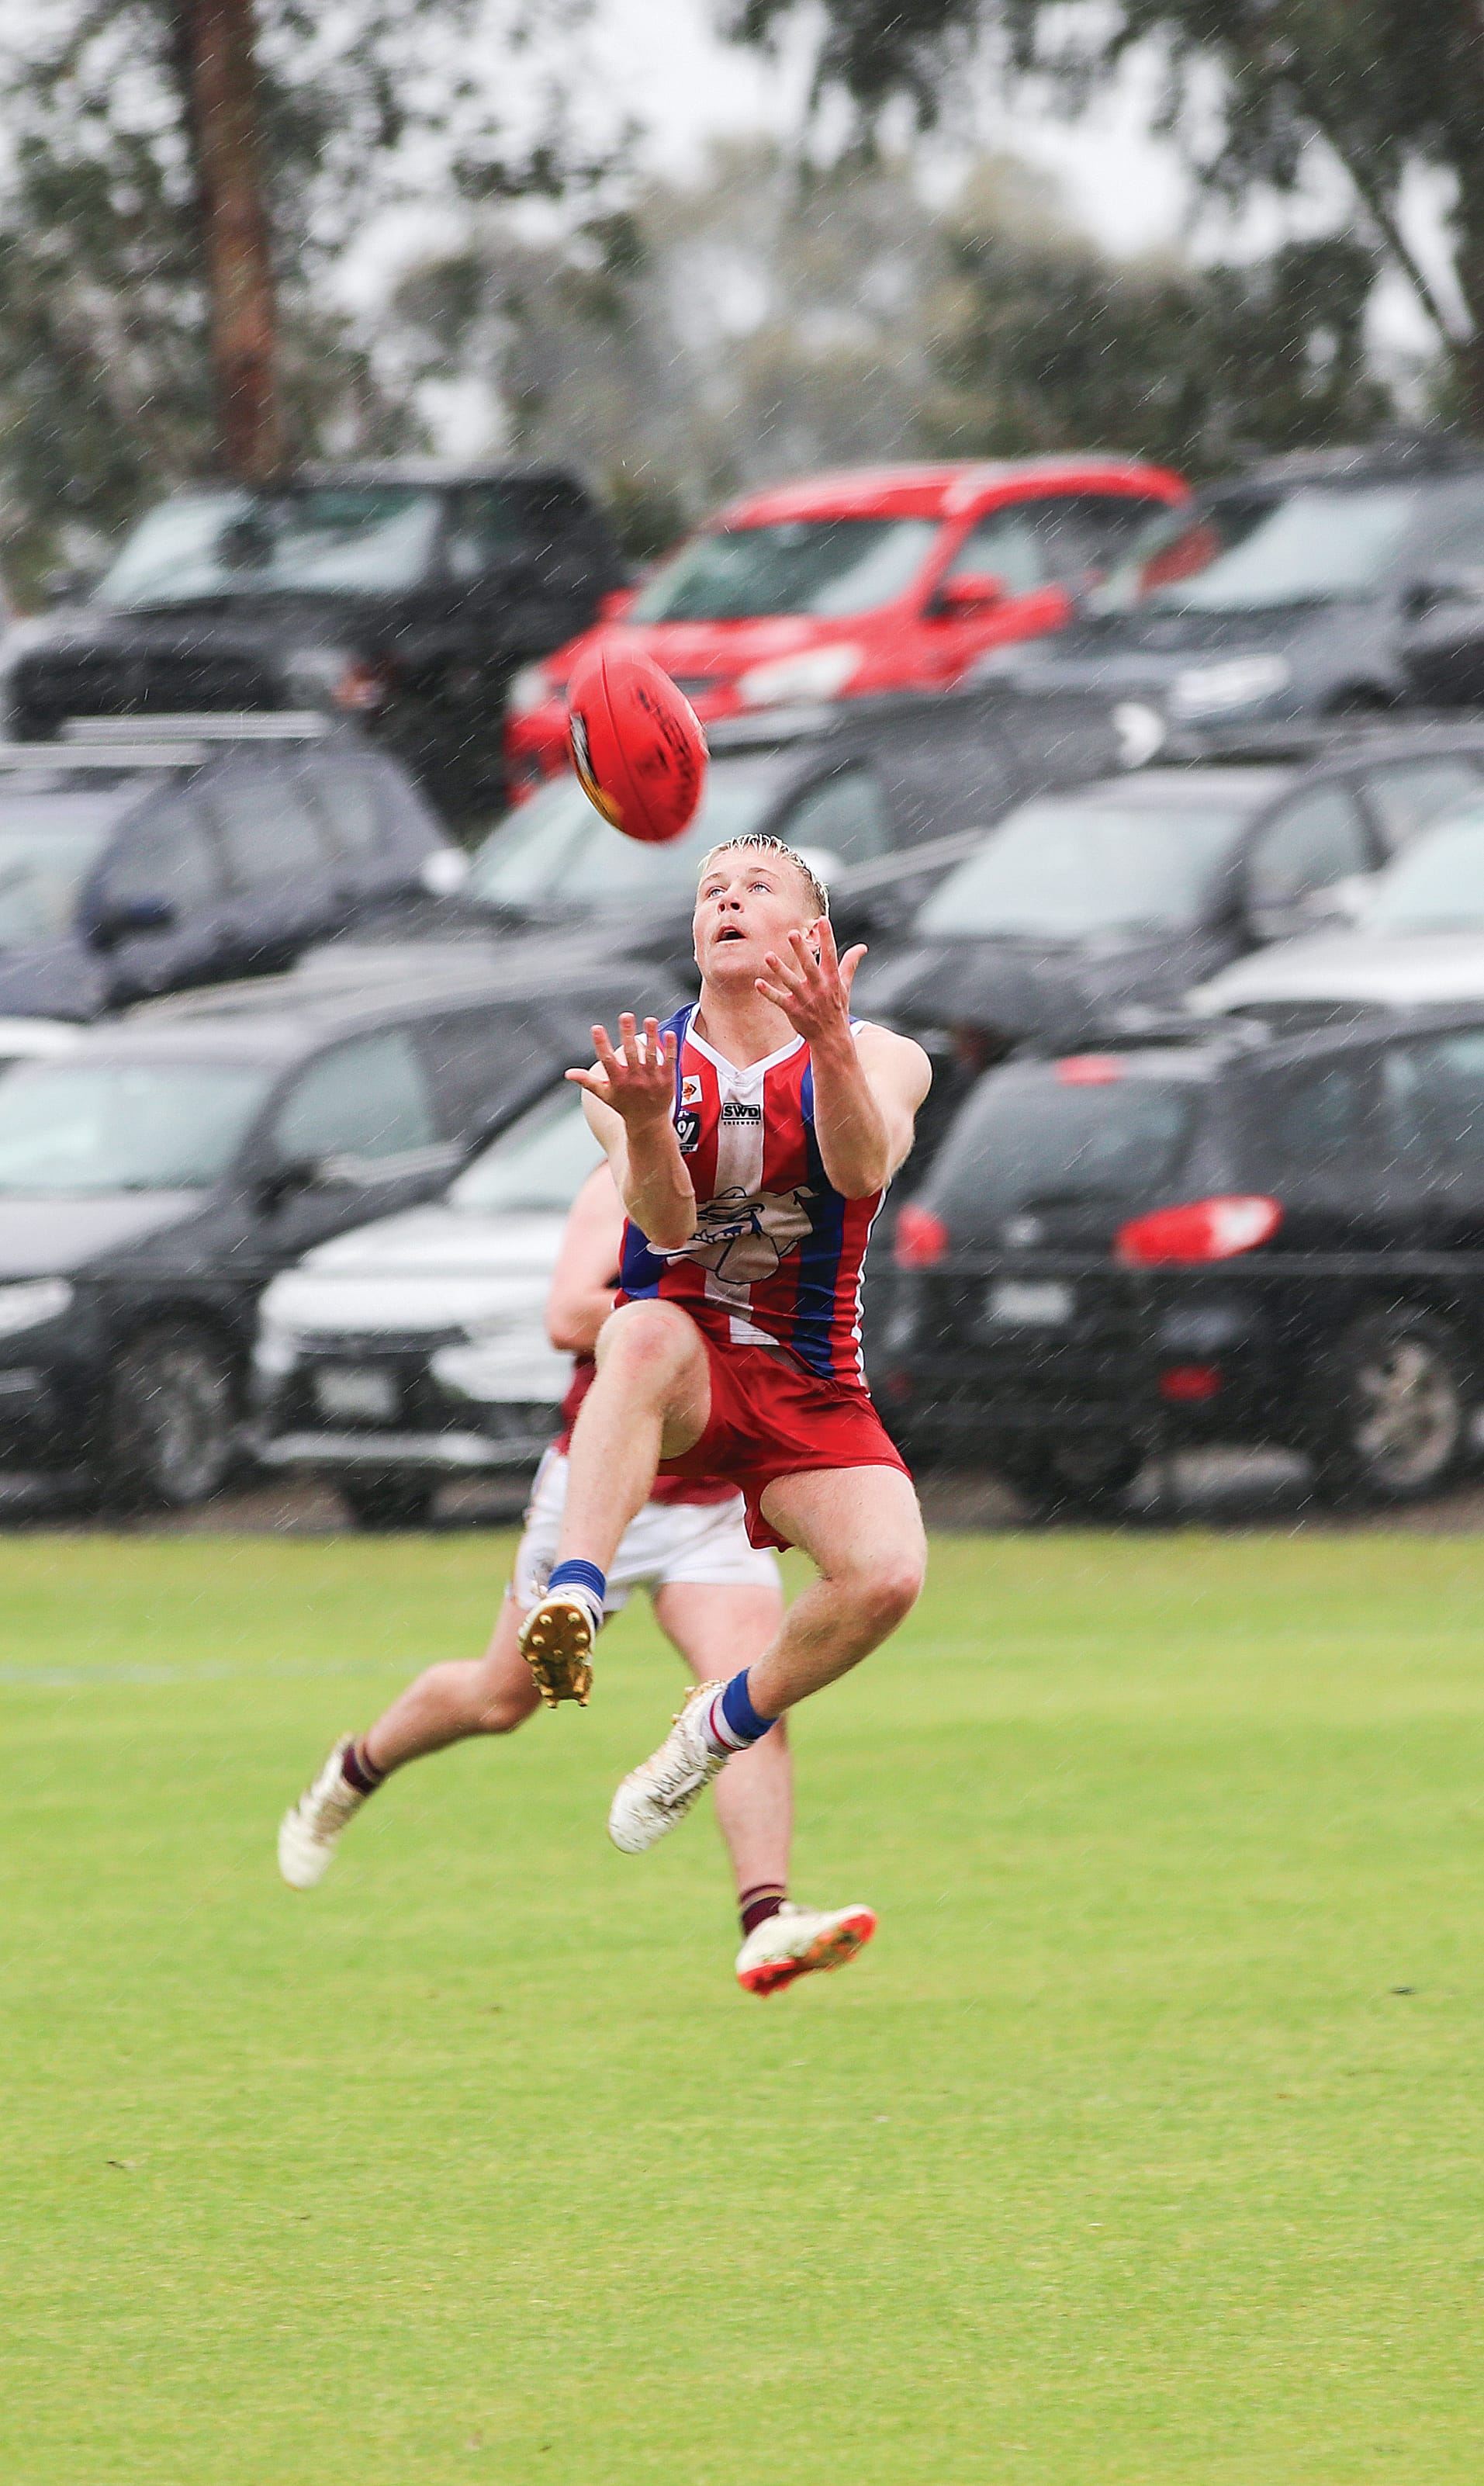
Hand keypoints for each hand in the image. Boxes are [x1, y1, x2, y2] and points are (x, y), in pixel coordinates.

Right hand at [566, 1013, 676, 1130]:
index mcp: (618, 1081)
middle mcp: (635, 1079)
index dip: (600, 1043)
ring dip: (651, 1036)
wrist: (648, 1122)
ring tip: (649, 1020)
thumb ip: (587, 1081)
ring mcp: (652, 1078)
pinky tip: (668, 1032)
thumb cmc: (624, 1106)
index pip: (607, 1060)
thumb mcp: (604, 1094)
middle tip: (625, 1015)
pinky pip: (669, 1060)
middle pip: (631, 1053)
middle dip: (627, 1033)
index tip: (596, 1028)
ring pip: (652, 1054)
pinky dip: (670, 1047)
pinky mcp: (667, 1079)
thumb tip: (568, 1073)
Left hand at [755, 917, 866, 1045]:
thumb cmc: (837, 1008)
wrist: (831, 1038)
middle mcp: (819, 987)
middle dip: (801, 950)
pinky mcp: (793, 1010)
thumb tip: (862, 947)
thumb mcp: (846, 985)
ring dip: (780, 969)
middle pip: (809, 966)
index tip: (822, 920)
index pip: (830, 955)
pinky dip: (769, 992)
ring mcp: (805, 999)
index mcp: (831, 979)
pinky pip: (779, 1000)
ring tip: (768, 956)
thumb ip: (850, 964)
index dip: (827, 937)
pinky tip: (758, 983)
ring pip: (791, 981)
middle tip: (792, 933)